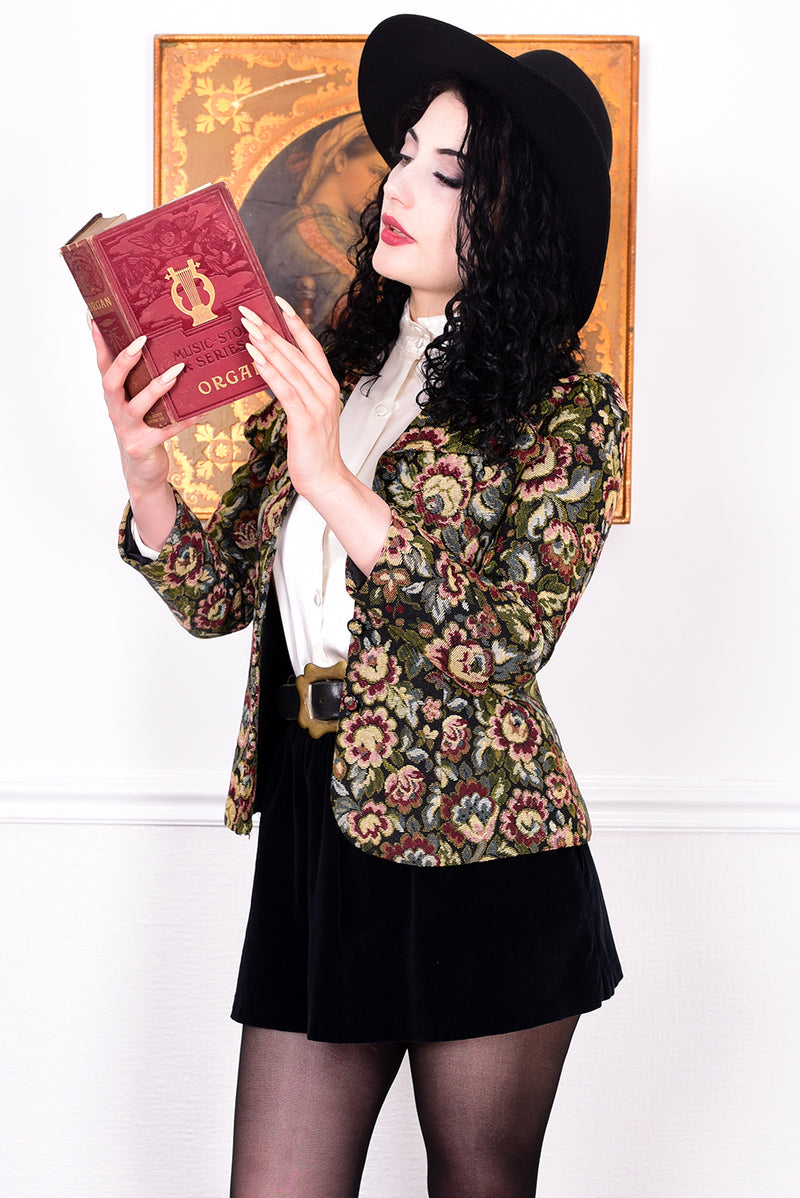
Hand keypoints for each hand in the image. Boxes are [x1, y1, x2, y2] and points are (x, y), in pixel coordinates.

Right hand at [90, 317, 195, 549]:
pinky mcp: (143, 446)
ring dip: (157, 387)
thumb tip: (155, 344)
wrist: (142, 470)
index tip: (95, 316)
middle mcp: (115, 409)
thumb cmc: (143, 427)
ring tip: (176, 371)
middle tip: (141, 341)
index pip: (102, 363)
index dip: (98, 342)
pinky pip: (165, 431)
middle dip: (124, 361)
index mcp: (113, 395)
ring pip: (137, 405)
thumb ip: (140, 378)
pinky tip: (199, 411)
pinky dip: (182, 420)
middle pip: (111, 382)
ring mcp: (127, 429)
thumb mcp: (136, 401)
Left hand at [238, 300, 346, 504]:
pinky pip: (286, 390)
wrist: (326, 480)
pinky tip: (255, 358)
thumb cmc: (314, 450)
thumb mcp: (307, 414)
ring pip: (290, 367)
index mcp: (327, 386)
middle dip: (271, 329)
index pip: (311, 346)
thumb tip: (274, 371)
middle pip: (296, 352)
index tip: (278, 301)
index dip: (295, 322)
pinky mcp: (306, 420)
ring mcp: (317, 405)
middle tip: (248, 311)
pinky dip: (270, 372)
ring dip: (267, 345)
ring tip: (247, 327)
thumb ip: (297, 391)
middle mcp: (326, 390)